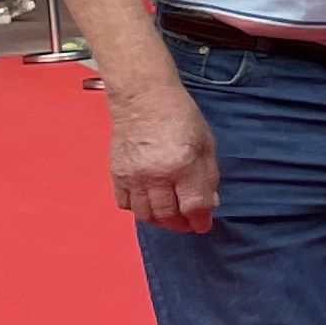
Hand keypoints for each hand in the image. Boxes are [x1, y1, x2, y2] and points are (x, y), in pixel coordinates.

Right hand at [111, 85, 220, 232]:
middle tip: (187, 223)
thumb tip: (209, 205)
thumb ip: (208, 177)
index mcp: (184, 165)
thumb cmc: (181, 118)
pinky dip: (138, 209)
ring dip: (159, 221)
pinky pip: (124, 204)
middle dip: (180, 225)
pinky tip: (148, 203)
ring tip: (169, 216)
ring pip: (145, 215)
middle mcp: (156, 175)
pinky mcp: (116, 174)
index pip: (193, 207)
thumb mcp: (206, 144)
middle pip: (167, 215)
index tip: (202, 225)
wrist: (143, 99)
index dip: (200, 221)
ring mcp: (133, 176)